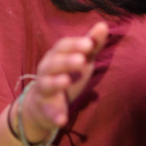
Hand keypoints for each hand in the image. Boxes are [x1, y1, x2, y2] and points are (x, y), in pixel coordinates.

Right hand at [20, 21, 108, 140]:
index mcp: (55, 56)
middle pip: (53, 64)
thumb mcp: (79, 60)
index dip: (75, 44)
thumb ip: (91, 44)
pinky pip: (48, 112)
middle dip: (66, 61)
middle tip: (82, 60)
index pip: (62, 46)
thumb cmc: (65, 75)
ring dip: (56, 82)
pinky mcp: (45, 109)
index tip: (89, 44)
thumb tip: (104, 24)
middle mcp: (46, 71)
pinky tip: (62, 120)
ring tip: (66, 81)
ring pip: (47, 85)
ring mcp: (44, 90)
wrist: (41, 105)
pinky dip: (55, 116)